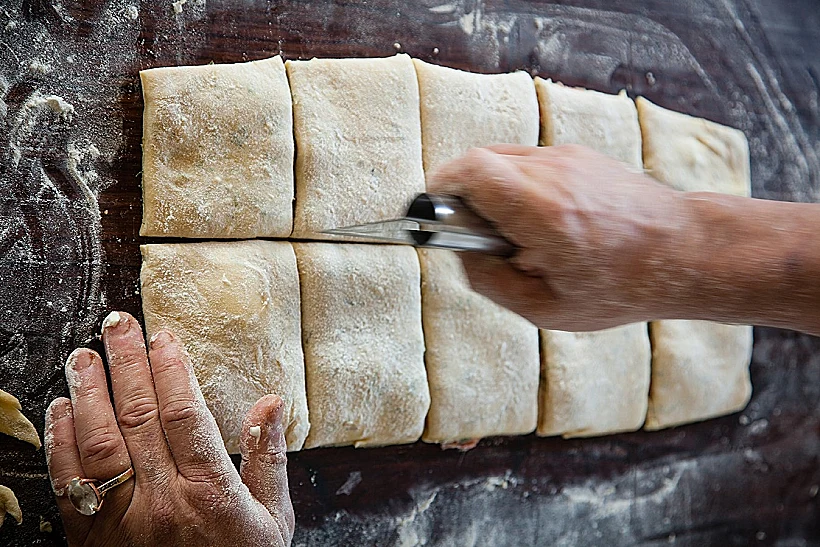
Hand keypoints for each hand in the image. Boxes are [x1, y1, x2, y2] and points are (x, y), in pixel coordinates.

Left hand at [45, 312, 293, 545]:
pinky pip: (69, 485)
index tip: (163, 337)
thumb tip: (270, 404)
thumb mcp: (273, 520)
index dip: (171, 370)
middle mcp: (162, 501)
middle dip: (126, 364)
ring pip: (98, 444)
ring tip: (83, 356)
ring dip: (88, 394)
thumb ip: (268, 460)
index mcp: (210, 493)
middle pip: (138, 417)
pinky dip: (61, 443)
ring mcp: (123, 520)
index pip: (185, 414)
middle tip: (117, 324)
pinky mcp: (93, 538)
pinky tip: (61, 410)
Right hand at [428, 144, 686, 330]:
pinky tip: (543, 223)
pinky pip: (527, 162)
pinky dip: (517, 187)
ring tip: (518, 234)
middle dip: (464, 196)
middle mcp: (553, 172)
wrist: (686, 251)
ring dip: (491, 192)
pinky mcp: (578, 155)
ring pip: (502, 159)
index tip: (435, 214)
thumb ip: (489, 280)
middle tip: (480, 236)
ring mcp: (568, 157)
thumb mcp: (545, 308)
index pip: (469, 170)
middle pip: (479, 161)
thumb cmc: (621, 287)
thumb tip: (459, 251)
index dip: (441, 188)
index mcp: (542, 211)